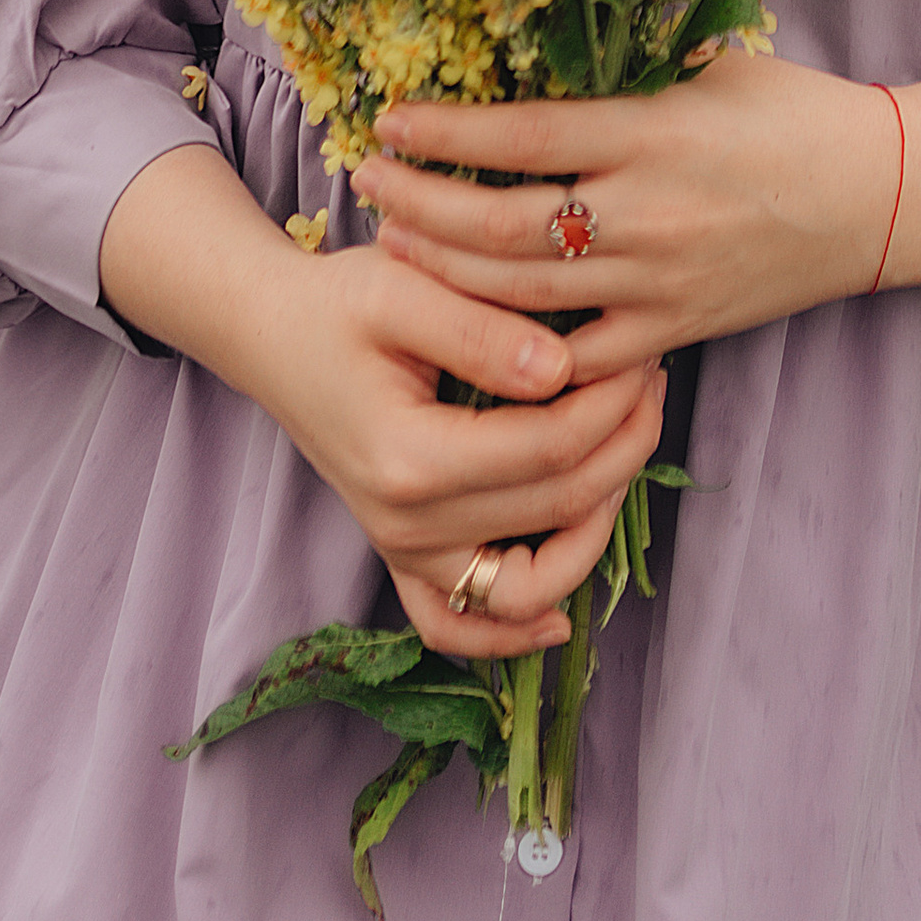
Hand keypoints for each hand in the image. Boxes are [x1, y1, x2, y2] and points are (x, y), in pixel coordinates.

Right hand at [252, 239, 670, 660]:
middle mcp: (405, 522)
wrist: (272, 335)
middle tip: (648, 377)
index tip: (642, 352)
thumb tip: (564, 371)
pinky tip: (561, 616)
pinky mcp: (403, 556)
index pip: (554, 447)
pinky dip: (511, 632)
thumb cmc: (339, 303)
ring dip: (596, 532)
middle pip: (558, 507)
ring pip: (526, 588)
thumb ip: (482, 331)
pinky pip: (457, 625)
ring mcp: (402, 549)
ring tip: (625, 453)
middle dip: (625, 441)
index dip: (615, 403)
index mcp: (411, 457)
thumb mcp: (404, 288)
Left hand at [354, 50, 912, 381]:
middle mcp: (649, 211)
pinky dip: (521, 349)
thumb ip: (632, 65)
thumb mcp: (714, 66)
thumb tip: (543, 42)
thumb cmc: (795, 114)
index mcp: (654, 131)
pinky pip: (581, 357)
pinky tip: (471, 329)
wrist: (879, 198)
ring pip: (524, 293)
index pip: (525, 134)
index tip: (391, 119)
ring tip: (395, 246)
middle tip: (368, 183)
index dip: (448, 131)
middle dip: (423, 206)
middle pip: (504, 224)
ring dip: (448, 271)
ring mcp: (659, 279)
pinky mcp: (675, 328)